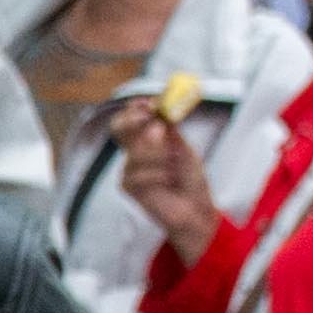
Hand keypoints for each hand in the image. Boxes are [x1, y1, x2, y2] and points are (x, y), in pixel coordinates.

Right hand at [115, 99, 219, 254]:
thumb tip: (157, 113)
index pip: (131, 116)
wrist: (194, 208)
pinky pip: (138, 174)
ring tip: (175, 166)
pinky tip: (169, 182)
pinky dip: (158, 175)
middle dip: (133, 121)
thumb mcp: (184, 148)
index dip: (136, 108)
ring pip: (135, 152)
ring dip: (160, 156)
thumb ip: (170, 131)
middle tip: (154, 123)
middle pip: (118, 127)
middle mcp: (134, 150)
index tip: (150, 104)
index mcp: (147, 137)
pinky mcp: (128, 185)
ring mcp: (129, 167)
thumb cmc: (190, 178)